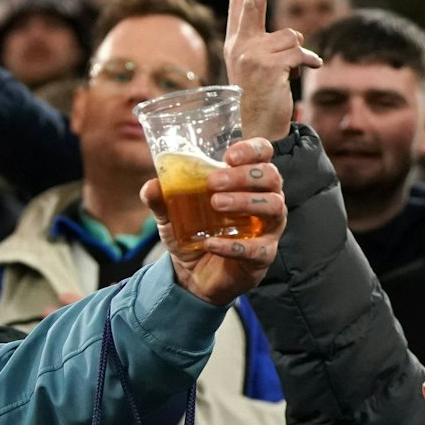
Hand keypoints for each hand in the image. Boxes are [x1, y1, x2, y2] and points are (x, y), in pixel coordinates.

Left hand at [143, 136, 285, 304]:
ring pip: (273, 206)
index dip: (252, 149)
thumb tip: (152, 185)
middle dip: (244, 175)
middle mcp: (265, 200)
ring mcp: (268, 228)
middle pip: (271, 177)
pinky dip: (233, 245)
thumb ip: (162, 199)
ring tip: (216, 204)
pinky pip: (257, 248)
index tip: (228, 156)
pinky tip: (211, 243)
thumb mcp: (171, 215)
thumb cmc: (192, 234)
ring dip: (244, 202)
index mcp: (247, 181)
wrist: (193, 275)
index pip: (263, 154)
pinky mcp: (263, 256)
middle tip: (213, 182)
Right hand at [225, 0, 321, 140]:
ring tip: (290, 73)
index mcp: (236, 44)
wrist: (254, 128)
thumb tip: (297, 34)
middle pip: (254, 2)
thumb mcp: (261, 68)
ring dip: (299, 53)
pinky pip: (301, 52)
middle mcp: (239, 46)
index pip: (238, 7)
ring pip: (291, 36)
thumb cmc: (260, 99)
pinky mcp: (268, 67)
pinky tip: (304, 73)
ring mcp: (251, 56)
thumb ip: (272, 46)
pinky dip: (309, 62)